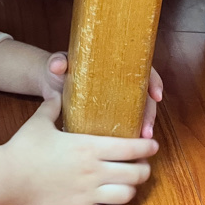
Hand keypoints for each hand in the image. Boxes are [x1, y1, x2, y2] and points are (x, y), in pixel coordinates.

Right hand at [2, 96, 159, 204]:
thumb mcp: (39, 122)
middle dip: (144, 168)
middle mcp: (93, 172)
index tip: (152, 145)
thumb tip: (59, 94)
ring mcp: (89, 194)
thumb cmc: (23, 147)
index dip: (146, 147)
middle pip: (135, 173)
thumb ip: (53, 107)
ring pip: (127, 194)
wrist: (8, 176)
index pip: (130, 148)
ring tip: (131, 183)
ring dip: (134, 189)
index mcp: (87, 148)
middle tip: (142, 164)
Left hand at [39, 52, 162, 139]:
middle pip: (144, 94)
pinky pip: (127, 120)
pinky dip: (132, 131)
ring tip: (142, 138)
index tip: (155, 95)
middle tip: (146, 129)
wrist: (49, 82)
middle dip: (149, 112)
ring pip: (140, 110)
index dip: (153, 81)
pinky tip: (131, 143)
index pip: (142, 69)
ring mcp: (117, 97)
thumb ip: (57, 62)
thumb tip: (57, 65)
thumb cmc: (58, 69)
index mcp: (114, 64)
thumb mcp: (58, 63)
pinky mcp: (110, 111)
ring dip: (145, 124)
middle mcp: (120, 80)